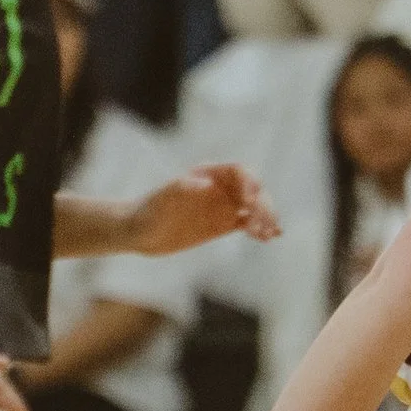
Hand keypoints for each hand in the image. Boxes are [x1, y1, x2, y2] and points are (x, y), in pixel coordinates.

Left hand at [130, 161, 278, 252]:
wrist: (140, 231)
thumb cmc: (148, 211)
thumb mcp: (164, 201)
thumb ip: (183, 190)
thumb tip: (206, 185)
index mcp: (208, 174)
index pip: (238, 172)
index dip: (249, 184)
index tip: (249, 202)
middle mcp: (219, 187)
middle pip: (252, 190)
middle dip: (262, 205)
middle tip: (265, 224)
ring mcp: (223, 206)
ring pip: (254, 208)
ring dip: (265, 218)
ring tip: (270, 234)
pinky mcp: (223, 224)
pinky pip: (247, 224)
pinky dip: (259, 230)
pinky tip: (269, 238)